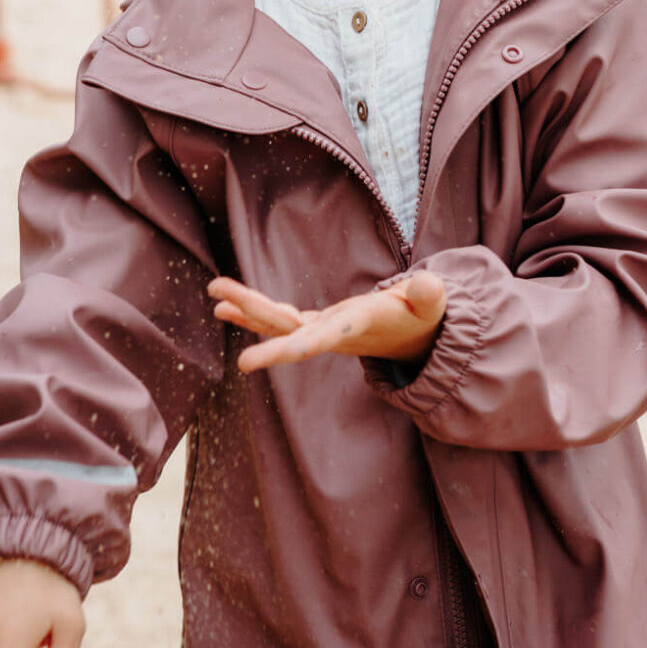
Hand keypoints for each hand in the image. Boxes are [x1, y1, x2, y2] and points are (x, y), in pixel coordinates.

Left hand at [208, 270, 446, 372]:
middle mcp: (330, 334)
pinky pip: (282, 318)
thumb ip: (430, 295)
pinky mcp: (320, 324)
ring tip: (215, 300)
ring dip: (247, 309)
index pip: (310, 342)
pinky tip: (230, 306)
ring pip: (278, 321)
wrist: (419, 337)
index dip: (279, 351)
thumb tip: (430, 285)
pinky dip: (257, 310)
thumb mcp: (431, 304)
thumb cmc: (425, 316)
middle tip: (215, 295)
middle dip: (250, 310)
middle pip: (283, 325)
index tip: (245, 362)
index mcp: (352, 329)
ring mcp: (322, 330)